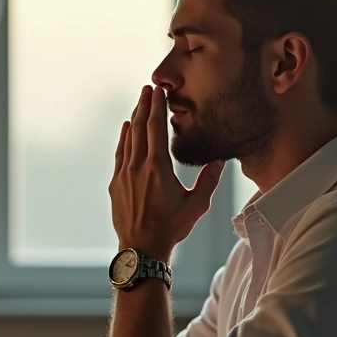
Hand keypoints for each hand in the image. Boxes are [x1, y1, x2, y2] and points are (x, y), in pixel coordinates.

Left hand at [110, 85, 224, 260]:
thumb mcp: (196, 205)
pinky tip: (127, 128)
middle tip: (148, 88)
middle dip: (145, 105)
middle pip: (140, 128)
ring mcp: (124, 174)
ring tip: (140, 103)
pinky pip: (120, 153)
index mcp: (158, 167)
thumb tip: (220, 160)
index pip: (156, 128)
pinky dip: (124, 138)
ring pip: (129, 139)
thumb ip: (209, 180)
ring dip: (135, 118)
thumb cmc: (171, 228)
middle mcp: (137, 166)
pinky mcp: (116, 184)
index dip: (157, 107)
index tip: (158, 91)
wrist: (141, 248)